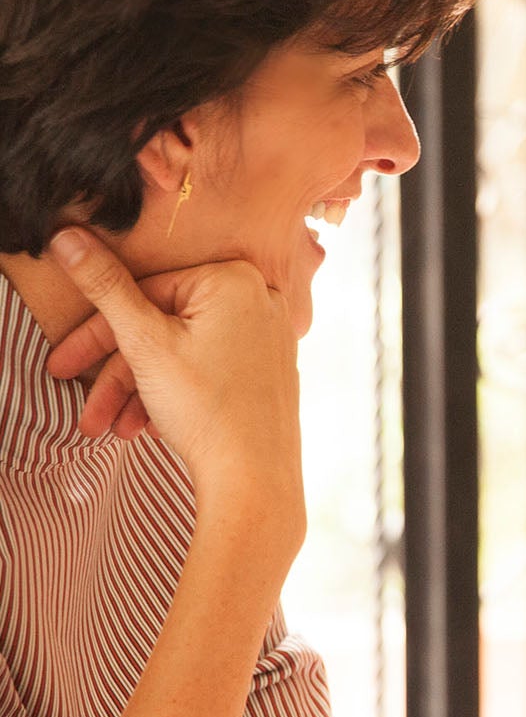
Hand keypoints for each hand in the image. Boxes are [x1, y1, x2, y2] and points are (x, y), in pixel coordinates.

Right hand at [45, 229, 304, 530]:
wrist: (255, 480)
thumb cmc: (207, 409)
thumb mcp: (143, 342)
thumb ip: (105, 287)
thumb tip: (69, 237)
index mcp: (234, 280)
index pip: (145, 293)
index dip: (96, 334)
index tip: (63, 365)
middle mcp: (261, 300)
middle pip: (164, 327)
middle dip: (117, 374)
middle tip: (86, 410)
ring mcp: (271, 337)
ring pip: (183, 354)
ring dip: (140, 392)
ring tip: (113, 429)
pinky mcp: (272, 371)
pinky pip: (211, 370)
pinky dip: (176, 395)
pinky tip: (149, 428)